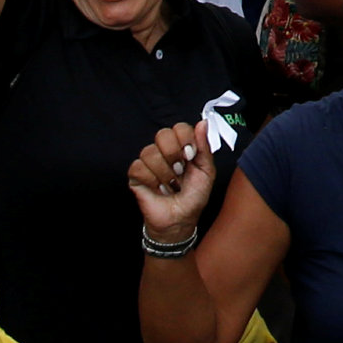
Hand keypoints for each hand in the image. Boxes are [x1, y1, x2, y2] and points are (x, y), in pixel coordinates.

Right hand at [125, 119, 216, 240]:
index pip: (179, 127)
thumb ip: (204, 147)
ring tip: (170, 184)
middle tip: (180, 170)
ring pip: (149, 151)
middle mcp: (164, 151)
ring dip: (164, 172)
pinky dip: (151, 180)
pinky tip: (157, 188)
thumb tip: (203, 123)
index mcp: (182, 147)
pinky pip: (138, 167)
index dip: (185, 138)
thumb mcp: (206, 171)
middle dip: (174, 154)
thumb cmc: (194, 197)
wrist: (180, 220)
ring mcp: (149, 162)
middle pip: (162, 134)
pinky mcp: (136, 176)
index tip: (191, 155)